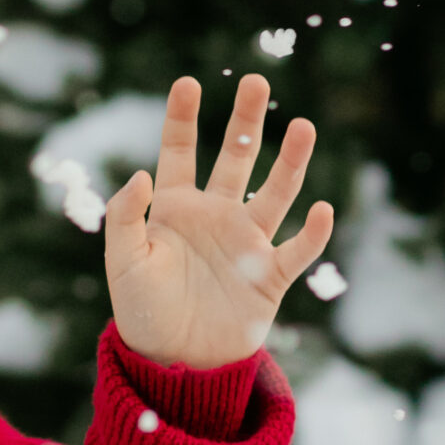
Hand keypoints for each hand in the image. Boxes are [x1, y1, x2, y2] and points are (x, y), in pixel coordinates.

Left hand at [103, 73, 333, 368]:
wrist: (173, 362)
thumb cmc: (142, 311)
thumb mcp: (124, 261)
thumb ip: (126, 216)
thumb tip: (141, 173)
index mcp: (175, 208)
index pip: (180, 152)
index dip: (183, 118)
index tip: (188, 83)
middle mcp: (215, 215)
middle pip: (236, 158)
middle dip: (246, 122)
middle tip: (257, 82)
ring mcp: (246, 242)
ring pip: (275, 192)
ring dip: (290, 162)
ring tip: (303, 126)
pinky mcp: (270, 276)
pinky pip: (296, 249)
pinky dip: (311, 232)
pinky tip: (320, 209)